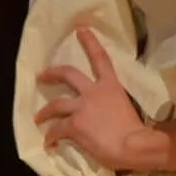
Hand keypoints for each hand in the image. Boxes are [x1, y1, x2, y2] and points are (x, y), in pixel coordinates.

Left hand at [37, 28, 152, 170]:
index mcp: (112, 86)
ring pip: (55, 104)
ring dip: (44, 112)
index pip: (100, 59)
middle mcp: (94, 92)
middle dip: (52, 73)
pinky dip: (51, 137)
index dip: (90, 42)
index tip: (80, 30)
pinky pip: (56, 130)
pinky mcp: (75, 125)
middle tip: (40, 76)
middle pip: (68, 74)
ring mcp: (83, 107)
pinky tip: (48, 144)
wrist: (135, 145)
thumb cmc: (137, 132)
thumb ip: (115, 107)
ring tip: (38, 118)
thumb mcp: (128, 110)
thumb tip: (114, 117)